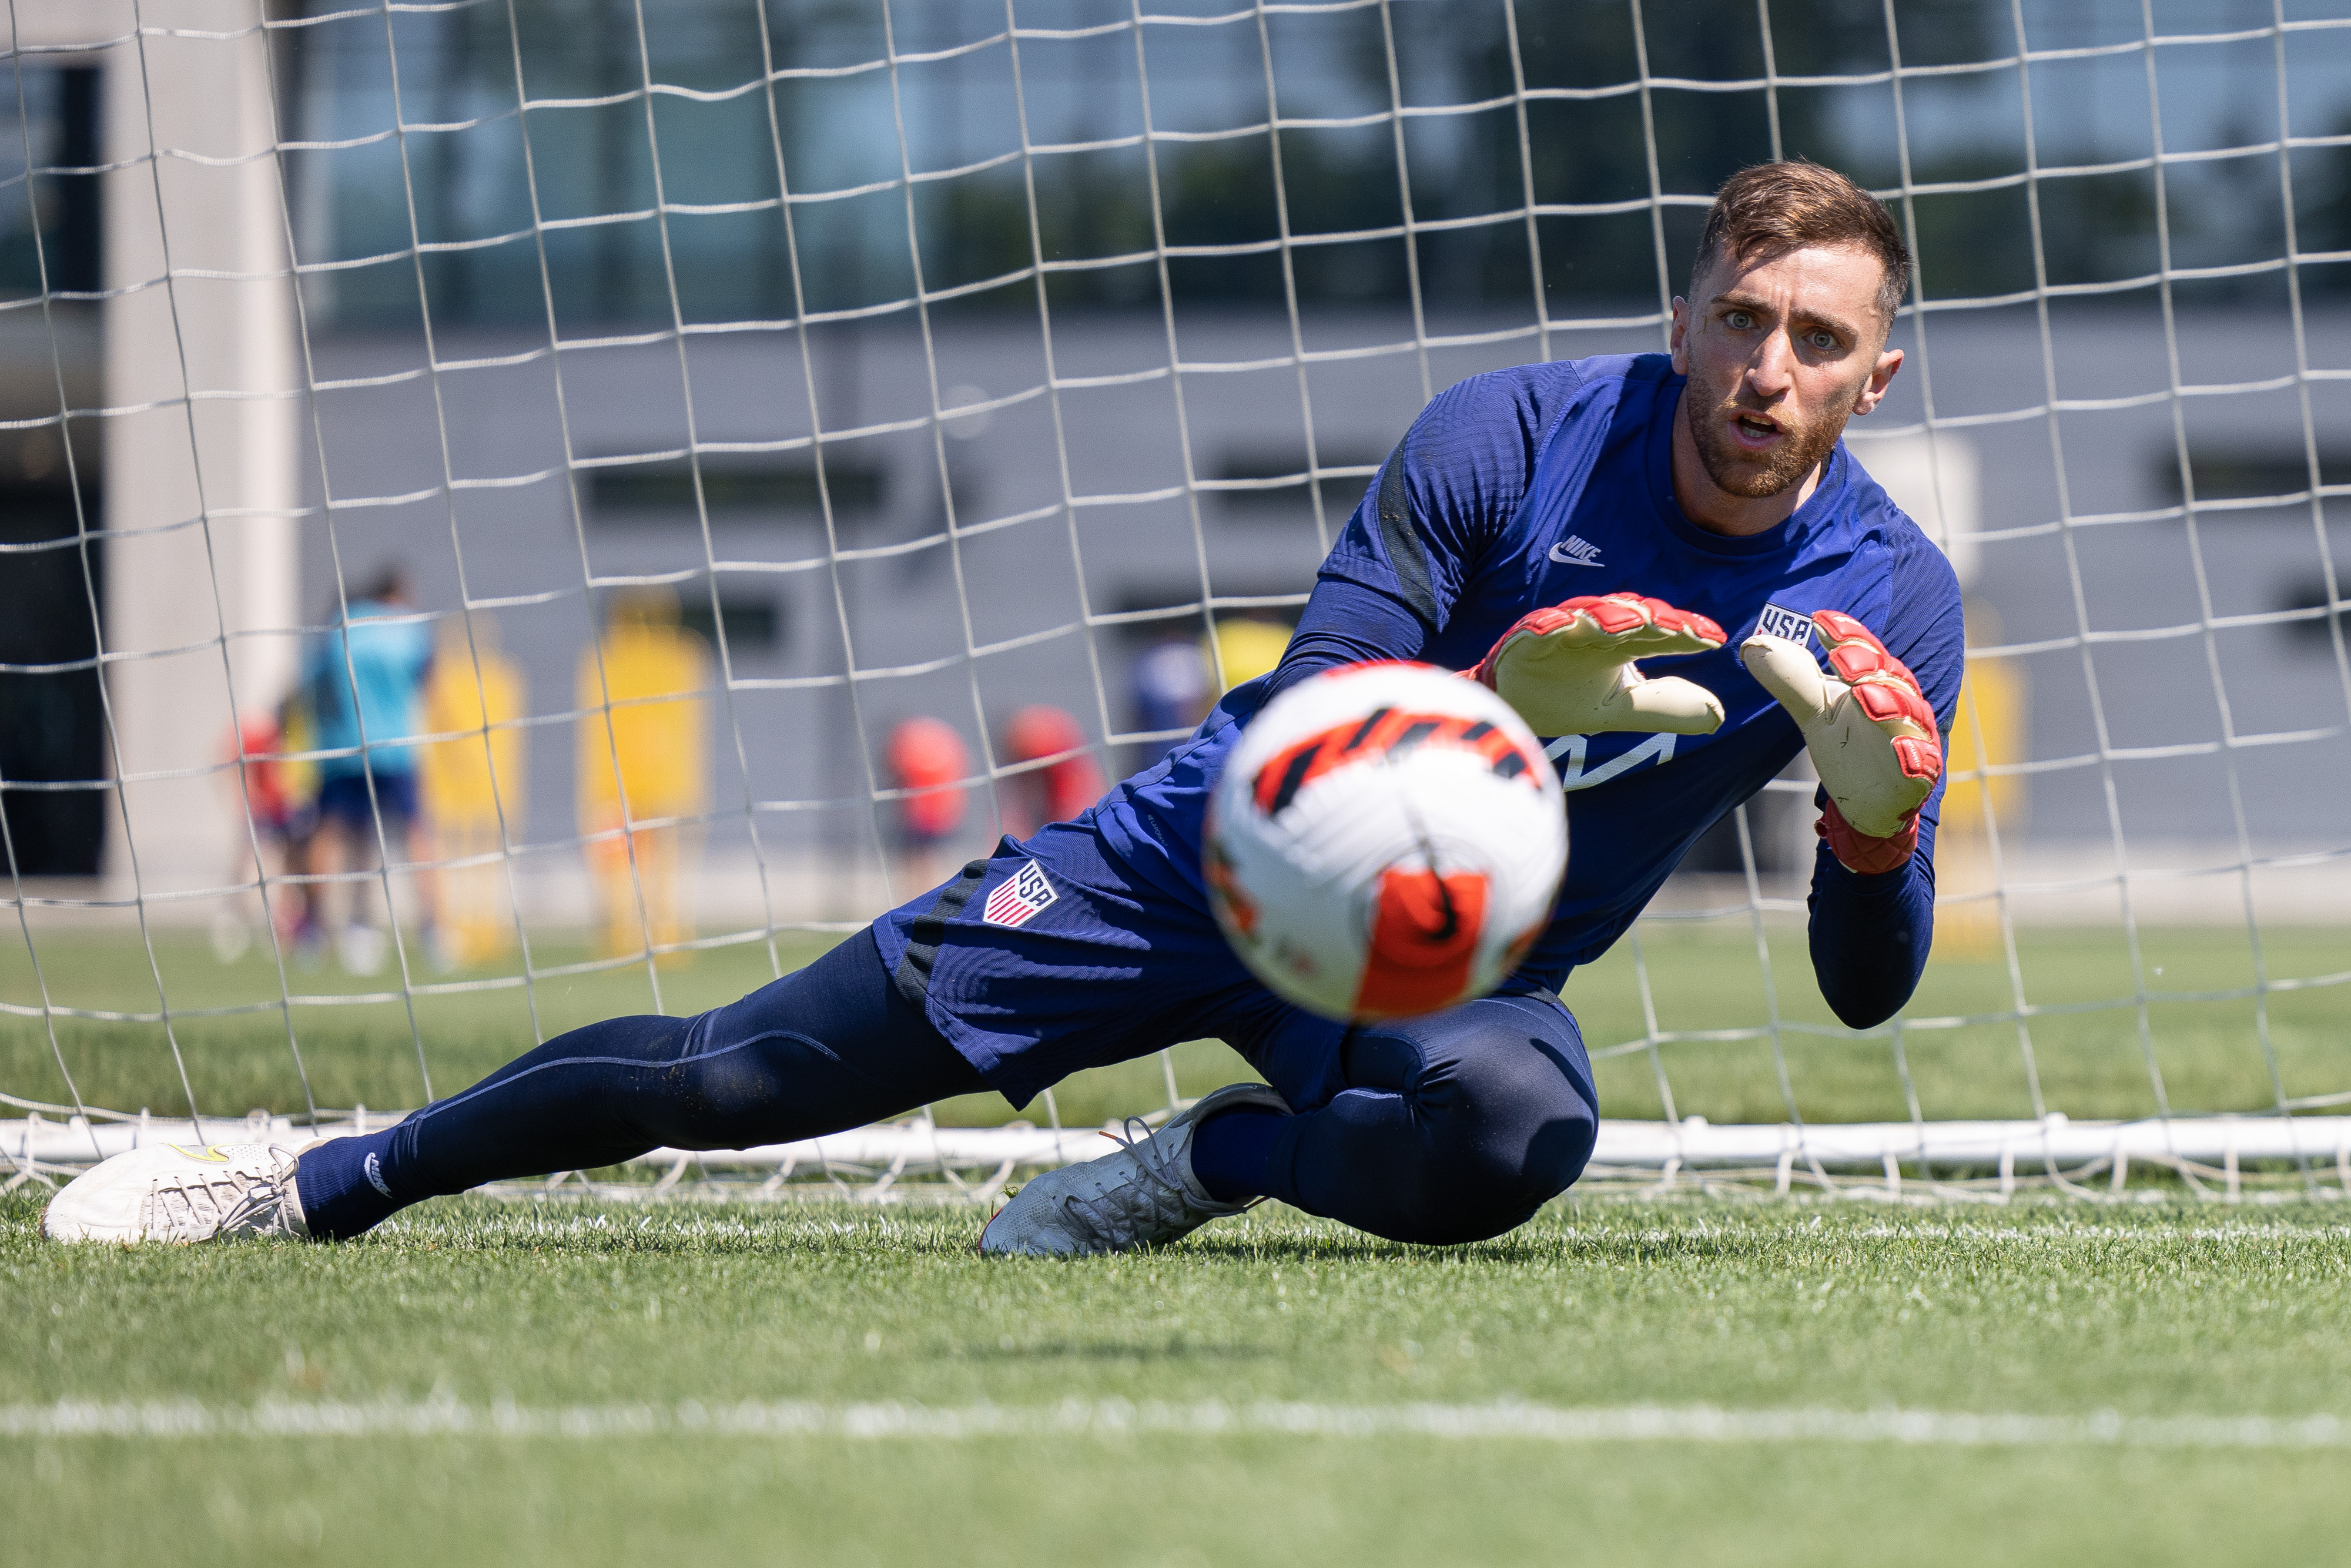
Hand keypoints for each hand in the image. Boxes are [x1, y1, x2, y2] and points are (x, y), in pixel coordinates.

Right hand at [1474, 594, 1726, 737]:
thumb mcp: (1620, 709)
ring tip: (1634, 620)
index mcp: (1620, 645)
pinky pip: (1538, 629)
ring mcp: (1560, 633)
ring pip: (1588, 616)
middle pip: (1629, 619)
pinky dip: (1551, 625)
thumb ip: (1663, 707)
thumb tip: (1717, 714)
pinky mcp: (1525, 641)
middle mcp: (1593, 633)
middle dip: (1656, 620)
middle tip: (1682, 628)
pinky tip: (1565, 623)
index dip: (1686, 634)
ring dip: (1610, 615)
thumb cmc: (1566, 699)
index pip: (1659, 635)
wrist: (1509, 709)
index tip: (1715, 639)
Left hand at [1740, 610, 1941, 874]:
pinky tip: (1901, 749)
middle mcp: (1900, 702)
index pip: (1863, 651)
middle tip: (1841, 657)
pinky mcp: (1919, 772)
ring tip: (1864, 693)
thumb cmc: (1849, 747)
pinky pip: (1921, 761)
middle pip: (1888, 676)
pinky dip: (1913, 754)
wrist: (1871, 802)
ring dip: (1890, 703)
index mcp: (1875, 681)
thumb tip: (1752, 646)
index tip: (1819, 621)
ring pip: (1908, 713)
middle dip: (1866, 665)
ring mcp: (1913, 735)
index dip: (1846, 636)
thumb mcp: (1815, 714)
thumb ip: (1792, 681)